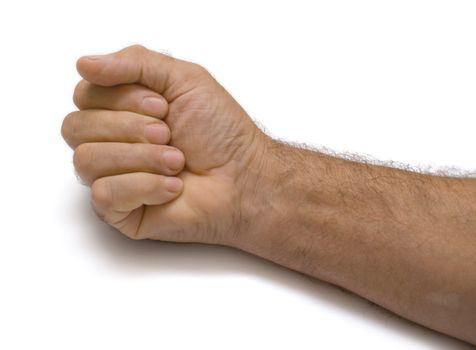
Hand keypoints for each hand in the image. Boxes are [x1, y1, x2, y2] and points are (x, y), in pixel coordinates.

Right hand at [64, 45, 267, 244]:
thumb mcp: (184, 79)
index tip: (163, 106)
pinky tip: (173, 188)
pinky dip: (144, 187)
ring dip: (140, 157)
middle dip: (129, 127)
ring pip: (85, 161)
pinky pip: (102, 194)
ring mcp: (113, 177)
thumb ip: (135, 62)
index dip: (121, 98)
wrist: (244, 177)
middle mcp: (111, 142)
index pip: (85, 95)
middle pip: (75, 127)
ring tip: (177, 162)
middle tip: (169, 134)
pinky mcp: (119, 211)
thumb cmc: (220, 131)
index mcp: (121, 110)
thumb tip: (82, 64)